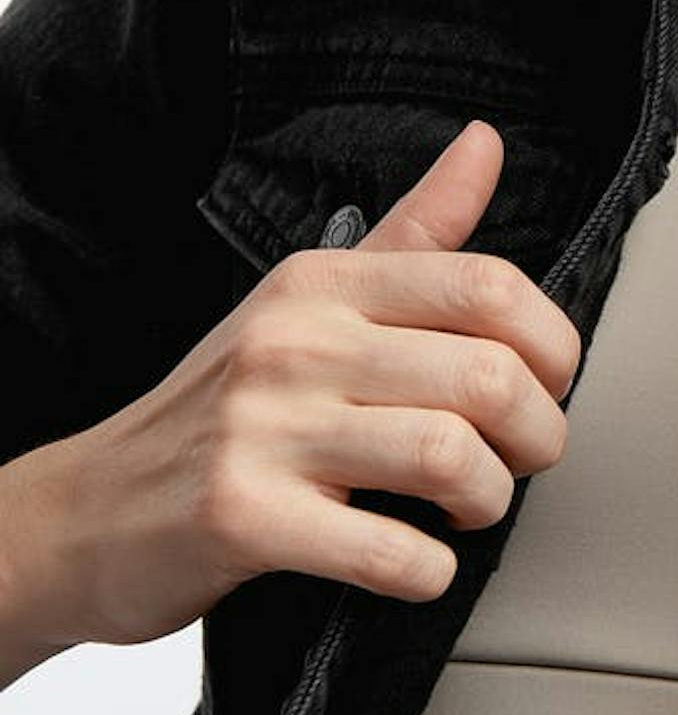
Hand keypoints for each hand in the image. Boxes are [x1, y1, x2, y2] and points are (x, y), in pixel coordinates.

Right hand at [28, 120, 581, 653]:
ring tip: (465, 509)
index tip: (546, 387)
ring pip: (450, 456)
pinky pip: (386, 552)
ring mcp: (262, 430)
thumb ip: (413, 234)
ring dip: (488, 501)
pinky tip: (416, 565)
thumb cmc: (222, 408)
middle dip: (536, 435)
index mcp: (323, 284)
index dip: (553, 346)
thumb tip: (487, 142)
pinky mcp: (242, 518)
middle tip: (517, 461)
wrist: (87, 508)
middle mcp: (293, 343)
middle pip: (487, 376)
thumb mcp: (310, 303)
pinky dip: (427, 572)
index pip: (488, 286)